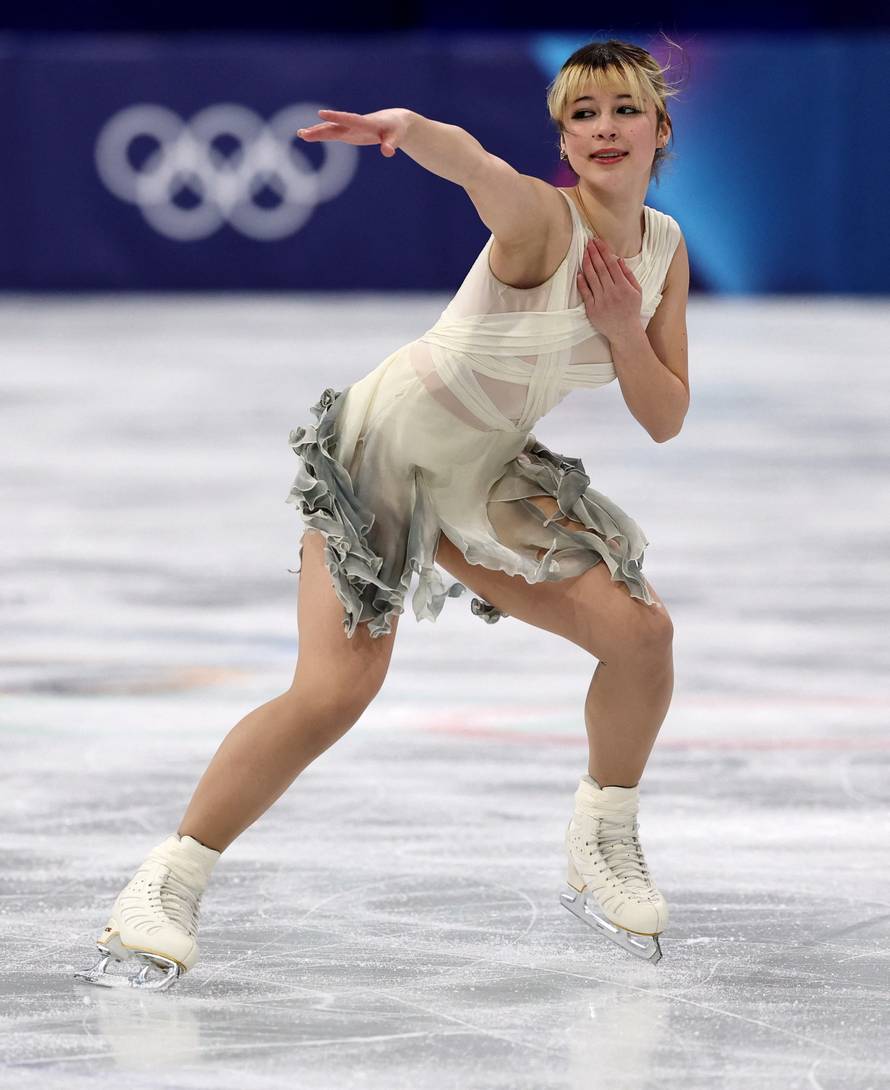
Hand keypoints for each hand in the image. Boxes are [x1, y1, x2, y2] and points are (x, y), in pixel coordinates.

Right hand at [296, 108, 410, 157]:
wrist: (394, 122)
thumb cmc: (396, 130)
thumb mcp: (396, 138)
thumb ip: (391, 144)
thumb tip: (388, 152)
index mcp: (366, 123)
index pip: (350, 120)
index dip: (336, 117)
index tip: (321, 114)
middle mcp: (355, 124)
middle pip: (335, 126)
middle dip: (320, 129)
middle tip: (303, 133)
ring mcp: (350, 128)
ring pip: (331, 129)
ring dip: (316, 131)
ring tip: (300, 134)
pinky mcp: (348, 133)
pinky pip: (332, 134)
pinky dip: (320, 134)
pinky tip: (306, 135)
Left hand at [576, 237, 642, 341]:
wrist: (624, 332)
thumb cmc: (631, 310)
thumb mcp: (637, 292)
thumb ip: (628, 275)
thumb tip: (619, 260)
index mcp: (623, 286)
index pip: (611, 264)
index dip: (603, 251)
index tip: (598, 241)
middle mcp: (611, 292)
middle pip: (600, 268)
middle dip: (594, 253)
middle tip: (588, 242)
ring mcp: (601, 301)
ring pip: (592, 278)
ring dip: (587, 263)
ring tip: (584, 253)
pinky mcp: (592, 309)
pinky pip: (585, 293)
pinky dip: (582, 282)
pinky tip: (579, 273)